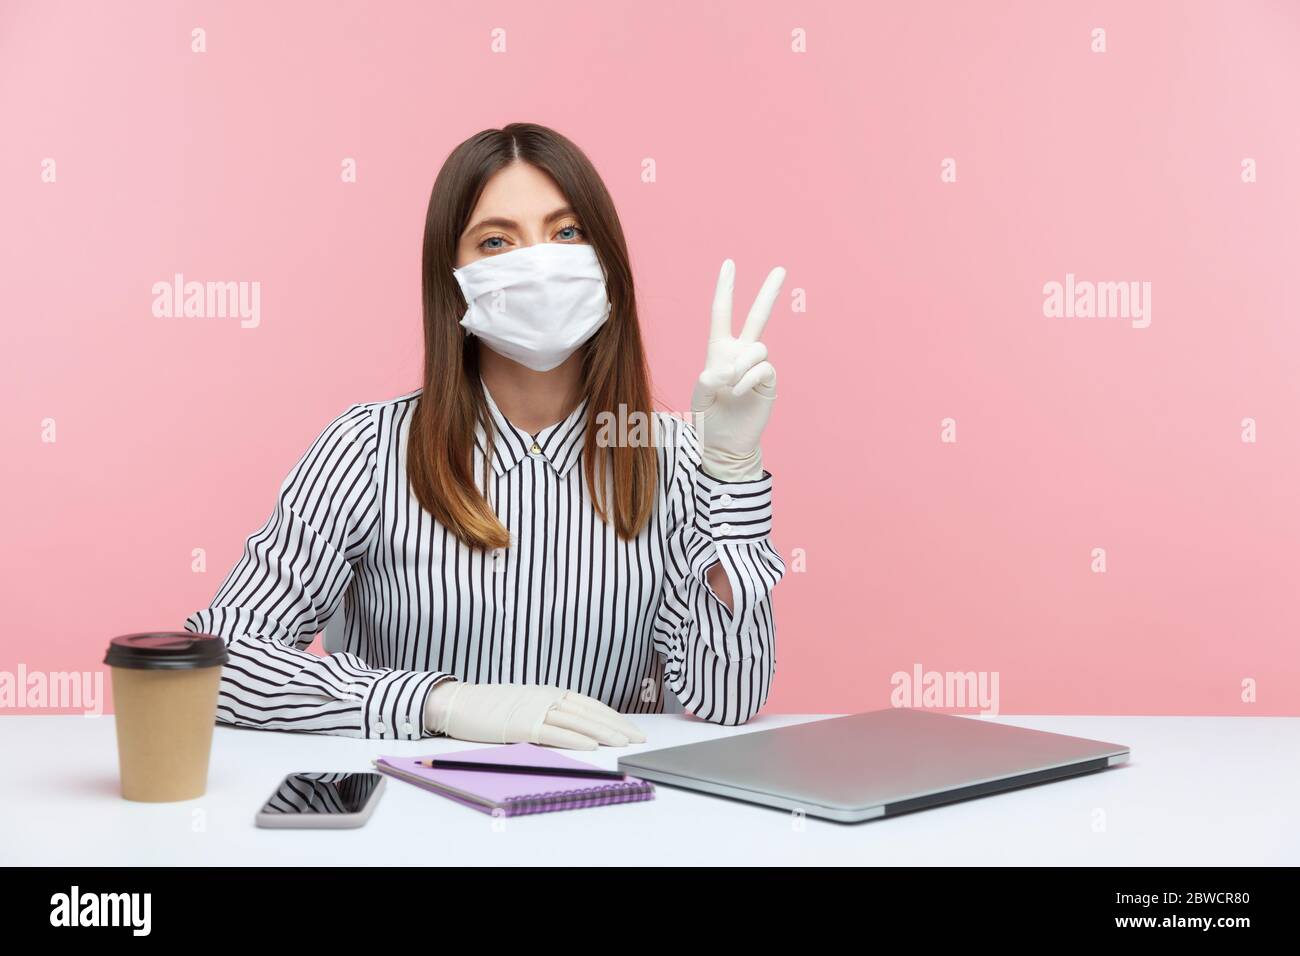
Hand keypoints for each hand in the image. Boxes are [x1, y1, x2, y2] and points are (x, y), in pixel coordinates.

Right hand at [423, 681, 646, 749]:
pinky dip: (574, 739)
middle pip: (590, 713)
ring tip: (623, 743)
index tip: (632, 729)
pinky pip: (554, 733)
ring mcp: (536, 710)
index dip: (614, 717)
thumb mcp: (527, 703)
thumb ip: (550, 713)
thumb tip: (575, 728)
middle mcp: (548, 698)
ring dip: (603, 732)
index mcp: (551, 692)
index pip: (591, 705)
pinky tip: (591, 746)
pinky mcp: (522, 725)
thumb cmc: (492, 707)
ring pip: (578, 722)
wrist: (460, 702)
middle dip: (617, 726)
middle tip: (639, 739)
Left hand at [692, 259, 784, 482]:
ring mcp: (756, 368)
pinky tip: (738, 393)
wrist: (726, 445)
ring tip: (729, 387)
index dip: (725, 289)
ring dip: (741, 365)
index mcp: (719, 351)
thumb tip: (730, 368)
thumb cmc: (709, 420)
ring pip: (758, 347)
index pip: (722, 314)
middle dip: (768, 293)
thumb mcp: (699, 397)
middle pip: (756, 317)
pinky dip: (748, 378)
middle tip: (781, 268)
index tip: (729, 264)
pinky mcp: (769, 383)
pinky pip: (763, 368)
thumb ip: (708, 379)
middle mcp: (740, 355)